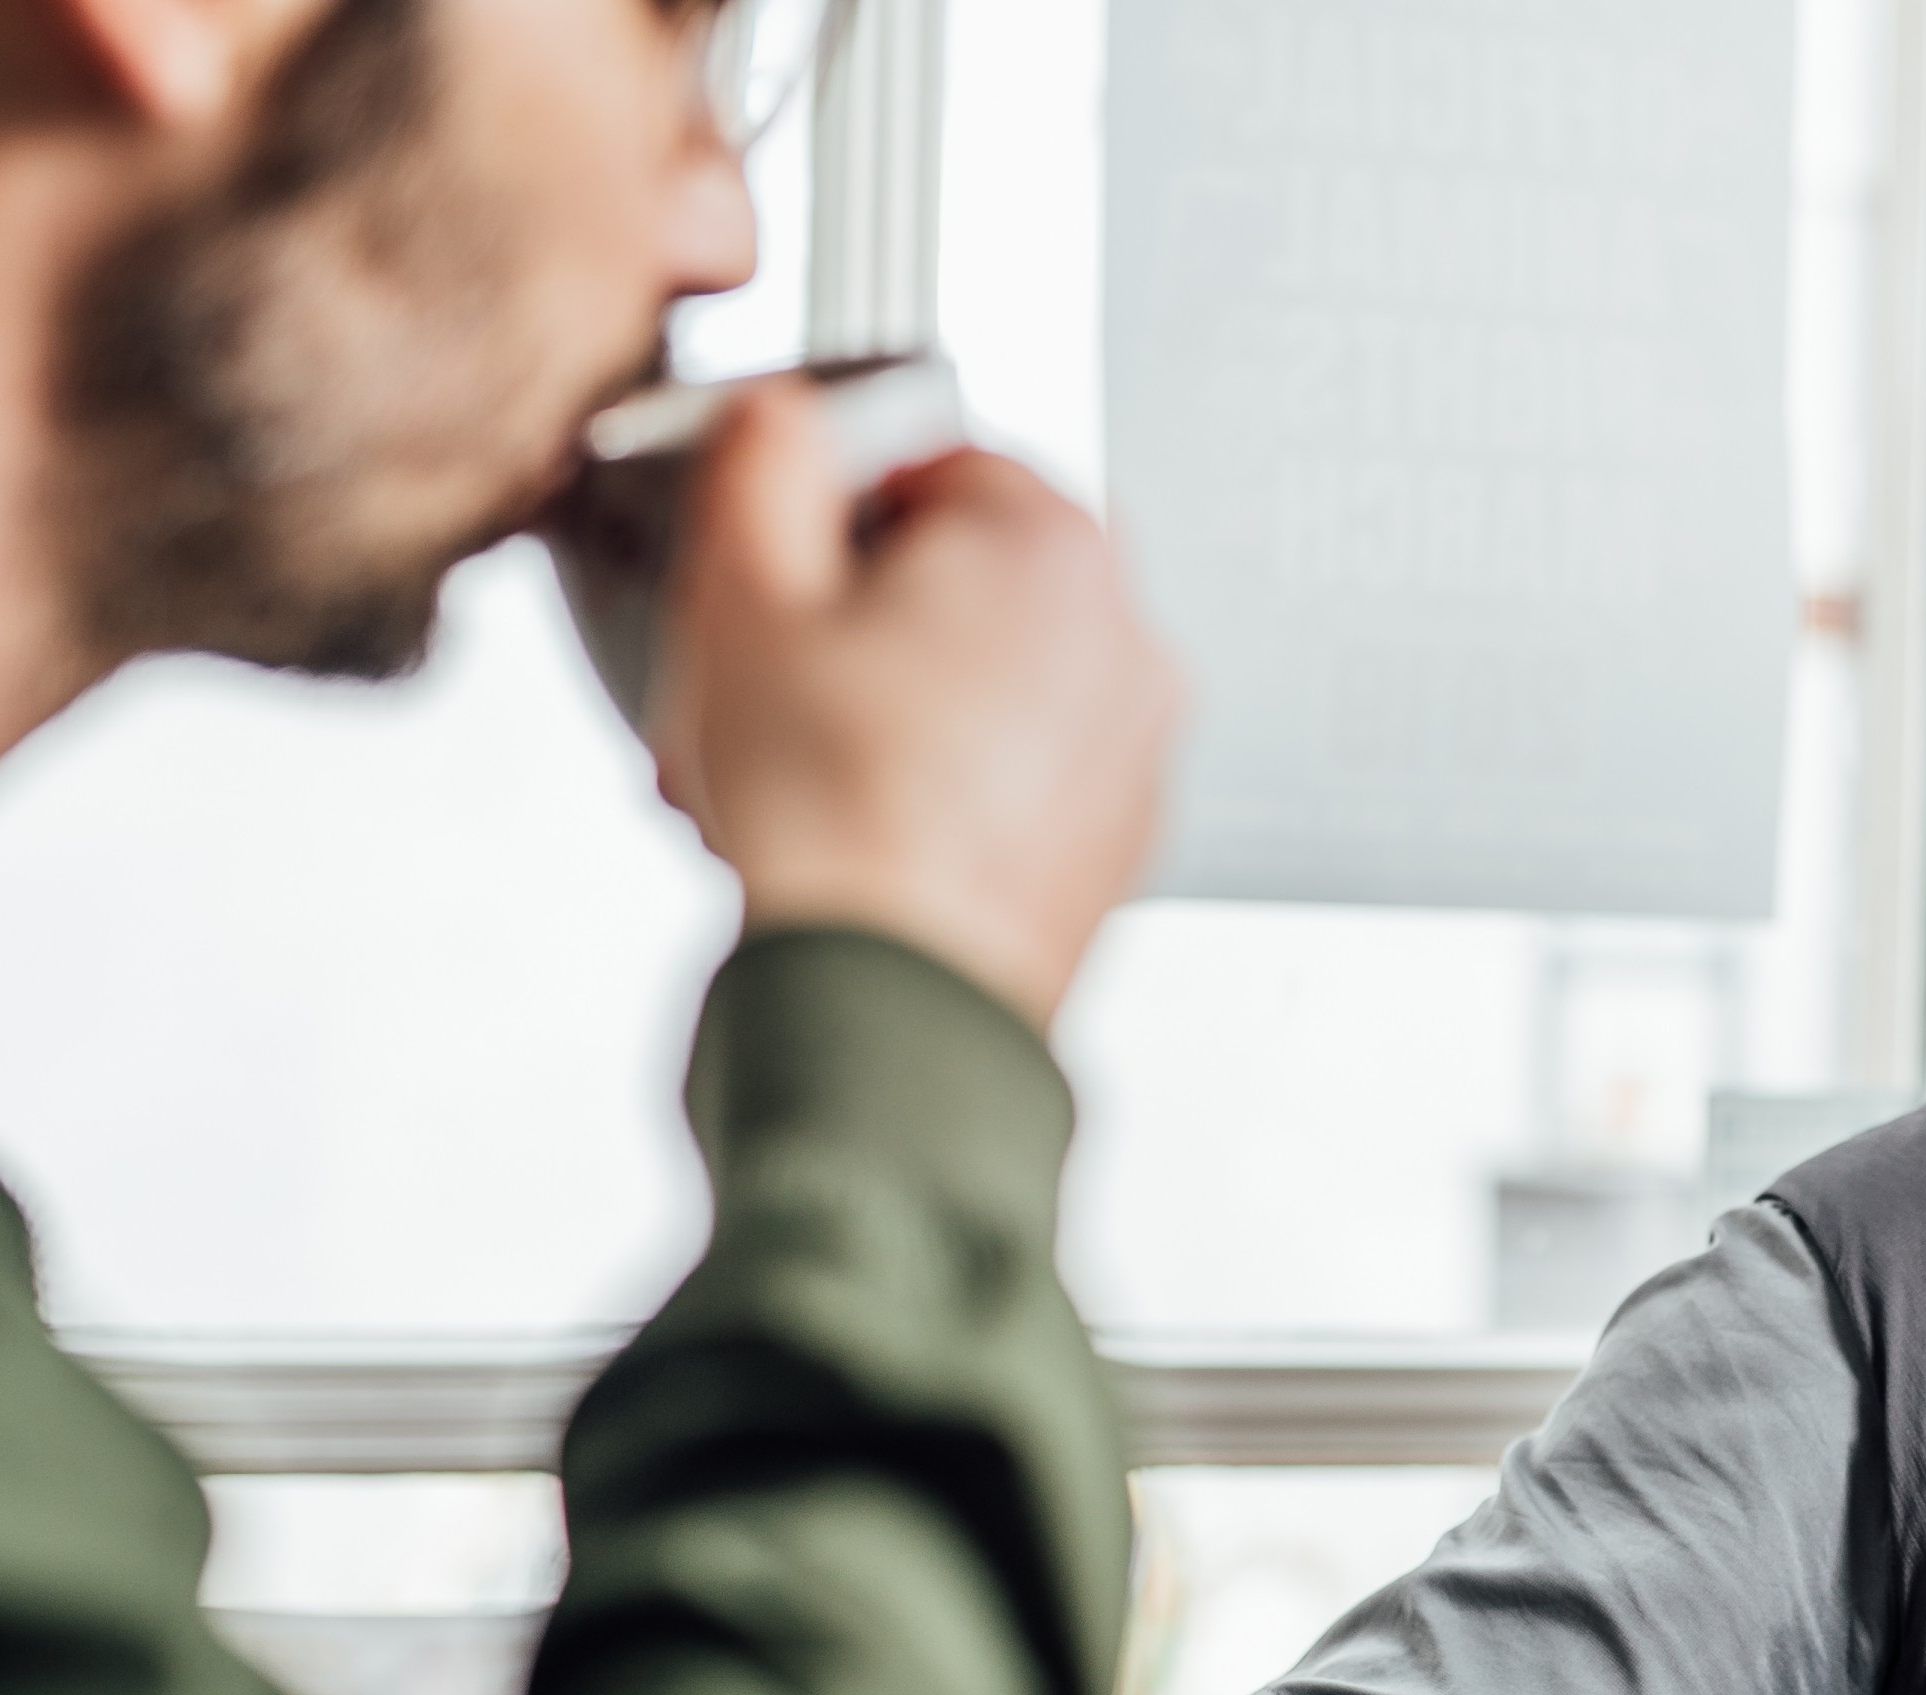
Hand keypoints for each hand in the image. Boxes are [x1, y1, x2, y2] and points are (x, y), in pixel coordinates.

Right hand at [649, 379, 1178, 1029]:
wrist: (890, 1002)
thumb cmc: (836, 821)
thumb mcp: (747, 599)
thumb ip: (764, 468)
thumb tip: (784, 420)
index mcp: (1057, 550)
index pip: (946, 456)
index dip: (839, 495)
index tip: (782, 545)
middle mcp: (1129, 641)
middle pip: (979, 573)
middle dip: (871, 605)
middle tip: (783, 660)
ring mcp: (1138, 749)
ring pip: (999, 677)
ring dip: (903, 694)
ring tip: (806, 753)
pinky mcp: (1120, 840)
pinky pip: (1027, 770)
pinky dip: (954, 776)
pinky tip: (867, 817)